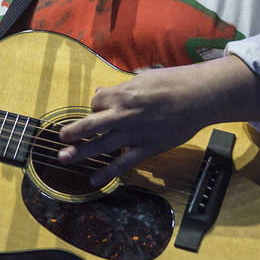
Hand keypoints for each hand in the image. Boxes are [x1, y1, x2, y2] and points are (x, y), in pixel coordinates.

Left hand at [57, 56, 259, 187]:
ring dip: (80, 153)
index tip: (97, 111)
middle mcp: (123, 115)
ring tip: (64, 158)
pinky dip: (107, 173)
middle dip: (72, 133)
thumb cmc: (172, 82)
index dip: (94, 107)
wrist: (199, 97)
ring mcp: (133, 134)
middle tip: (60, 138)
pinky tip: (94, 180)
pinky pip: (123, 163)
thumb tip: (101, 92)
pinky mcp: (147, 148)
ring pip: (100, 146)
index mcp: (122, 95)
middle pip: (89, 126)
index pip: (96, 103)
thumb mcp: (143, 79)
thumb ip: (119, 88)